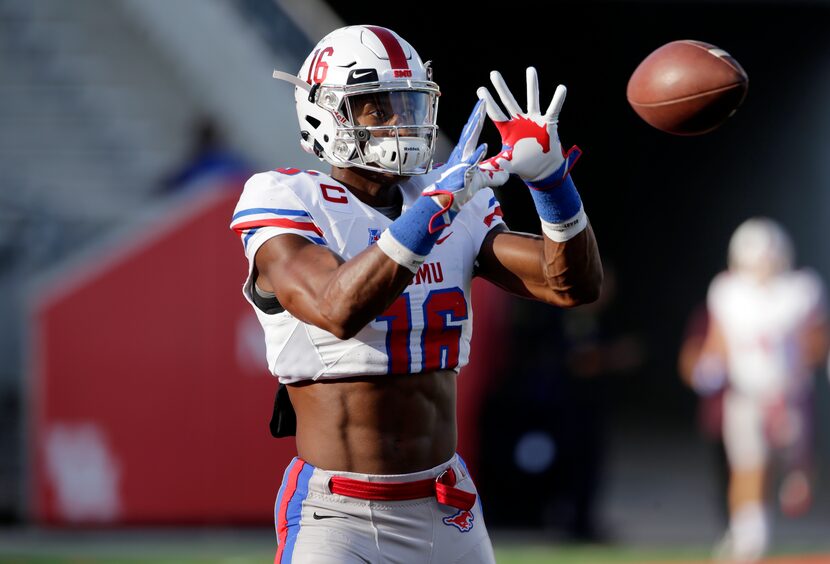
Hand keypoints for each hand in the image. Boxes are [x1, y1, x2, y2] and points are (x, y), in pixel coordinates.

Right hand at [405, 100, 507, 207]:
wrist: (444, 201)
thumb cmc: (459, 190)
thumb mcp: (480, 181)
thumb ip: (493, 176)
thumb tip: (506, 175)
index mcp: (465, 153)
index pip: (473, 132)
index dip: (478, 119)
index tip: (483, 105)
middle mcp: (461, 154)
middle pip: (470, 131)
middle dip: (476, 115)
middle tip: (482, 100)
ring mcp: (461, 162)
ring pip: (468, 141)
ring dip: (474, 127)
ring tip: (480, 114)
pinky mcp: (463, 173)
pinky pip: (471, 162)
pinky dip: (477, 154)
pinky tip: (483, 147)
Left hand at [477, 67, 580, 182]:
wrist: (542, 170)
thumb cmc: (523, 165)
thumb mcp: (506, 163)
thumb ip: (494, 164)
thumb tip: (479, 168)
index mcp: (508, 130)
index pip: (496, 114)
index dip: (488, 103)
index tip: (480, 89)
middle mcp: (520, 121)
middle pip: (509, 101)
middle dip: (501, 88)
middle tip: (493, 74)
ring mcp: (534, 120)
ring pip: (532, 99)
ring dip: (532, 85)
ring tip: (530, 70)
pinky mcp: (548, 123)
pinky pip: (554, 109)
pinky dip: (558, 99)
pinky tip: (561, 88)